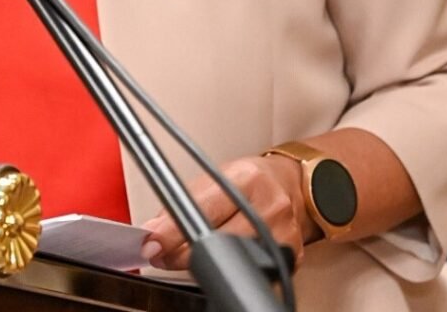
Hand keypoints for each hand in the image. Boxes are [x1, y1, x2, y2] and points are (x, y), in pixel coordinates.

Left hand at [140, 155, 311, 270]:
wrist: (286, 184)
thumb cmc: (247, 179)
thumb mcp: (213, 176)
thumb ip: (183, 202)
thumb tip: (153, 231)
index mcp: (246, 177)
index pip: (203, 209)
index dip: (174, 230)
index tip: (153, 242)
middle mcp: (269, 204)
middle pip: (216, 242)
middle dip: (182, 252)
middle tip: (163, 253)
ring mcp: (283, 233)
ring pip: (231, 261)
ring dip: (203, 263)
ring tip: (190, 253)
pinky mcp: (293, 256)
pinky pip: (251, 270)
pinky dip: (230, 267)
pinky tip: (224, 256)